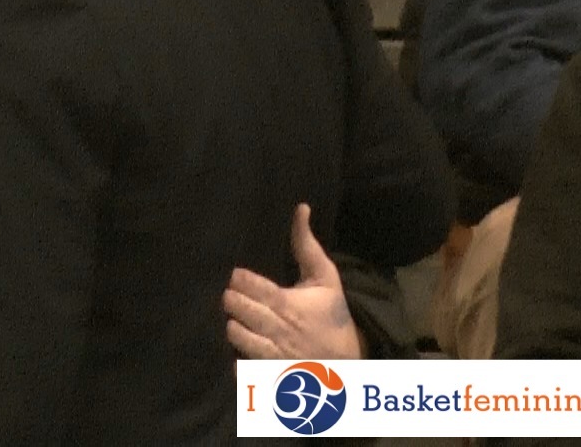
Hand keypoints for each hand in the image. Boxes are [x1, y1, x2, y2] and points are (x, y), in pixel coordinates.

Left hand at [223, 204, 363, 359]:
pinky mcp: (270, 373)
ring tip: (237, 318)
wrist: (348, 360)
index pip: (249, 286)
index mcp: (288, 303)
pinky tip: (241, 347)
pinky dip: (236, 358)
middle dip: (231, 299)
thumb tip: (300, 208)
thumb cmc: (333, 314)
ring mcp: (273, 353)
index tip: (237, 277)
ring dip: (232, 324)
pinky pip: (241, 366)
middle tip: (233, 295)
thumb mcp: (325, 278)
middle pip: (237, 308)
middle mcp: (278, 329)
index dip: (238, 279)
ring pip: (236, 334)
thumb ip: (306, 245)